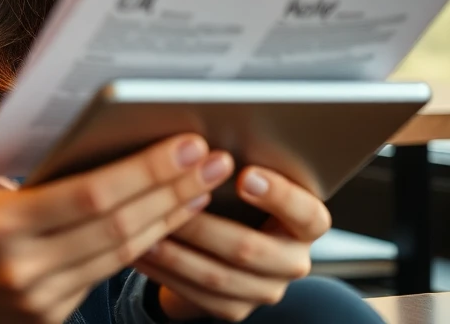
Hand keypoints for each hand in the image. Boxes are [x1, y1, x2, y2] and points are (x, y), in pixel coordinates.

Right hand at [0, 115, 234, 323]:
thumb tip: (42, 97)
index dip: (144, 171)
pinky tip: (167, 219)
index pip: (89, 196)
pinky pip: (106, 275)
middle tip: (211, 159)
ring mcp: (40, 299)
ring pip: (121, 255)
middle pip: (117, 226)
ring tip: (203, 186)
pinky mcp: (50, 318)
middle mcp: (24, 267)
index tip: (184, 143)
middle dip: (171, 190)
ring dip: (168, 218)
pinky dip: (143, 244)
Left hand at [134, 166, 330, 321]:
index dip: (278, 195)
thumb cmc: (236, 196)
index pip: (307, 213)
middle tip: (169, 203)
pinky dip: (165, 272)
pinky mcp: (235, 308)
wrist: (221, 245)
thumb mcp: (246, 177)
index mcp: (307, 223)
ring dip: (175, 252)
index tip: (244, 174)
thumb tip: (200, 142)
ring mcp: (265, 289)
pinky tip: (142, 251)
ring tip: (145, 227)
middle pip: (249, 248)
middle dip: (202, 225)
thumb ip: (235, 166)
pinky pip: (197, 295)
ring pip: (217, 275)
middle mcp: (293, 260)